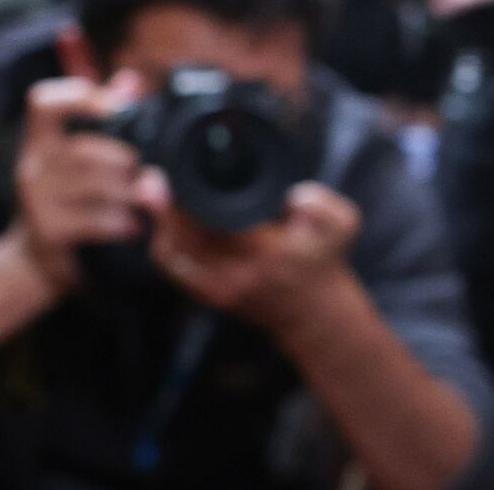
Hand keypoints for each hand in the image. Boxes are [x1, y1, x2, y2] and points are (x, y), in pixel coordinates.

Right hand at [13, 73, 144, 291]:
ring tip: (143, 199)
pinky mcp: (48, 231)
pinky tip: (135, 225)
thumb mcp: (81, 155)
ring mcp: (36, 200)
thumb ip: (107, 115)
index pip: (43, 103)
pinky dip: (126, 221)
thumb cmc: (70, 198)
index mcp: (40, 140)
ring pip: (98, 185)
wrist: (38, 260)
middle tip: (142, 174)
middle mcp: (31, 166)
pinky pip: (100, 219)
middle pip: (87, 149)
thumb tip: (131, 80)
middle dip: (125, 162)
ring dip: (131, 193)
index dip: (78, 96)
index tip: (116, 107)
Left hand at [137, 173, 360, 332]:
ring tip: (153, 196)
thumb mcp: (343, 224)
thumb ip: (321, 204)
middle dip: (162, 210)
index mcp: (268, 254)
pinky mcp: (211, 296)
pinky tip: (163, 225)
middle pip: (183, 241)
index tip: (171, 178)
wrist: (316, 314)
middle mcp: (238, 274)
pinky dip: (166, 246)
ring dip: (159, 226)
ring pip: (175, 257)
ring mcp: (220, 289)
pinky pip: (178, 271)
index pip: (214, 227)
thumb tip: (293, 196)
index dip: (184, 204)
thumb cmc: (325, 262)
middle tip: (150, 181)